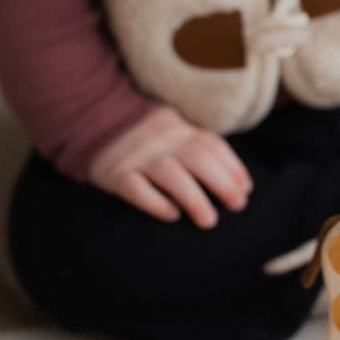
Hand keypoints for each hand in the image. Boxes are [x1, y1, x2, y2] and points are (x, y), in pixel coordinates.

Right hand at [88, 105, 251, 228]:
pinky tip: (172, 215)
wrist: (93, 118)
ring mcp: (138, 156)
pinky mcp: (115, 173)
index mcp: (181, 128)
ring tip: (209, 220)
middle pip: (198, 159)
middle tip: (237, 206)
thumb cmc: (147, 136)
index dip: (233, 167)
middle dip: (222, 183)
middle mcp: (162, 140)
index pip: (213, 146)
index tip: (246, 189)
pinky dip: (156, 202)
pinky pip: (136, 188)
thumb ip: (202, 147)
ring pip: (171, 175)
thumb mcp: (175, 130)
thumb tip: (239, 182)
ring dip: (194, 198)